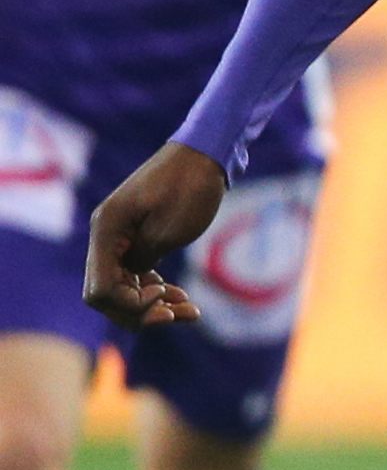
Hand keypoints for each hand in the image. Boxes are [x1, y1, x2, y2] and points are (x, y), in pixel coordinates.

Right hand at [83, 142, 225, 328]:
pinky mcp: (138, 239)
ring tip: (190, 311)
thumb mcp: (170, 229)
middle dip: (141, 311)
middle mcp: (106, 236)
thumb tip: (133, 282)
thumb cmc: (190, 187)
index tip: (165, 295)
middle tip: (181, 315)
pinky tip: (184, 299)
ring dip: (153, 305)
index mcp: (106, 231)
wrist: (205, 154)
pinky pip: (138, 275)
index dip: (129, 305)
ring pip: (124, 288)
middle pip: (108, 295)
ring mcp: (121, 238)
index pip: (100, 289)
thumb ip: (144, 258)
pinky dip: (157, 291)